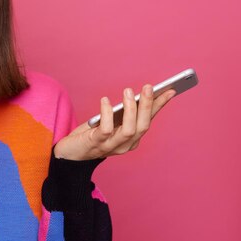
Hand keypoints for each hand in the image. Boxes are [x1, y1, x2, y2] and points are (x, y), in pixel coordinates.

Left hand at [54, 84, 176, 160]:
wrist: (70, 153)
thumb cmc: (91, 134)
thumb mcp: (111, 121)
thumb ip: (123, 112)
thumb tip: (137, 94)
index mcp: (132, 139)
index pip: (149, 120)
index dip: (160, 105)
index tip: (170, 90)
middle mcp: (125, 145)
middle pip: (142, 126)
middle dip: (148, 106)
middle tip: (148, 87)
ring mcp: (111, 146)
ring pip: (129, 130)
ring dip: (131, 110)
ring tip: (128, 91)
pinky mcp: (96, 144)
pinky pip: (106, 130)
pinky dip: (107, 114)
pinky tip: (106, 100)